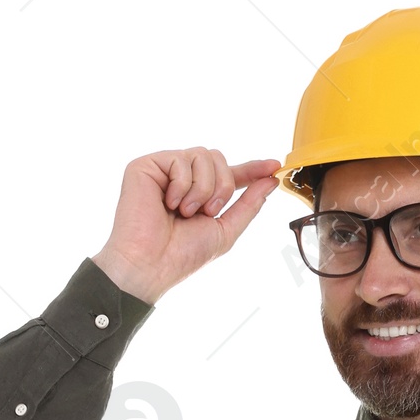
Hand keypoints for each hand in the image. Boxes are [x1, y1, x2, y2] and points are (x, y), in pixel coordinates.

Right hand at [93, 147, 281, 302]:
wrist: (150, 264)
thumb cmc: (181, 255)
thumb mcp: (225, 231)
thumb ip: (248, 205)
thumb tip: (270, 181)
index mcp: (201, 195)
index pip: (230, 175)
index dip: (252, 169)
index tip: (273, 166)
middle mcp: (183, 179)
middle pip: (219, 158)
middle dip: (222, 187)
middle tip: (206, 212)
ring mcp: (164, 170)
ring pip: (202, 155)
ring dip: (202, 188)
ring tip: (185, 211)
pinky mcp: (146, 166)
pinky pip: (180, 159)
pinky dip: (181, 185)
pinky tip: (169, 203)